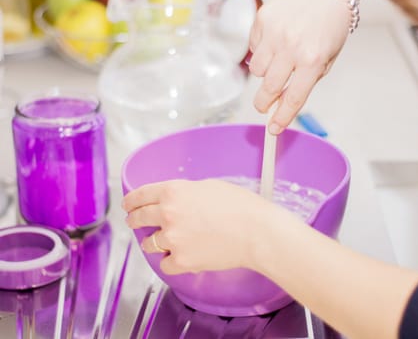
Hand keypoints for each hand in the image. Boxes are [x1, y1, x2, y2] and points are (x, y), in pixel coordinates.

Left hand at [122, 179, 288, 274]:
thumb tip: (177, 200)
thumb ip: (185, 192)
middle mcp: (167, 214)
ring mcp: (172, 239)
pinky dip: (171, 261)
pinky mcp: (181, 261)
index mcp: (173, 191)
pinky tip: (179, 257)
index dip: (131, 201)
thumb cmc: (241, 207)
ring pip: (149, 243)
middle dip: (135, 220)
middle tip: (136, 222)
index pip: (140, 195)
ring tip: (165, 242)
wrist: (256, 232)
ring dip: (154, 242)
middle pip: (138, 218)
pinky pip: (164, 264)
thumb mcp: (209, 186)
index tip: (128, 205)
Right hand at [249, 0, 351, 133]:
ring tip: (277, 62)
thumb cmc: (329, 27)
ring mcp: (275, 32)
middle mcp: (292, 47)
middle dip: (264, 103)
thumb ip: (305, 82)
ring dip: (264, 73)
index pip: (293, 98)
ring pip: (256, 70)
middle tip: (263, 105)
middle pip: (269, 88)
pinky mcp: (262, 19)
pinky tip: (275, 41)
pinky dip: (261, 50)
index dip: (282, 118)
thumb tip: (281, 104)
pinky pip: (253, 47)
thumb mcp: (326, 60)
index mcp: (313, 60)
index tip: (274, 129)